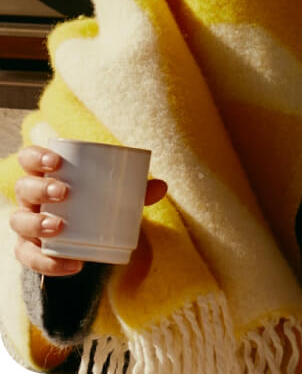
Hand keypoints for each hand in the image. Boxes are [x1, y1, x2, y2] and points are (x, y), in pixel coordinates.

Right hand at [10, 145, 167, 276]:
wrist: (80, 235)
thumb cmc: (94, 201)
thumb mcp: (112, 192)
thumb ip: (136, 189)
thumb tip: (162, 186)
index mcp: (46, 174)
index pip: (29, 158)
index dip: (36, 157)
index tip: (56, 161)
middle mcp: (30, 198)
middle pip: (23, 188)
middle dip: (39, 188)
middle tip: (64, 192)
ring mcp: (27, 224)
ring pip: (18, 222)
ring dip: (36, 224)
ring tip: (58, 226)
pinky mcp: (30, 250)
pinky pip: (30, 258)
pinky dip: (48, 263)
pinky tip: (72, 264)